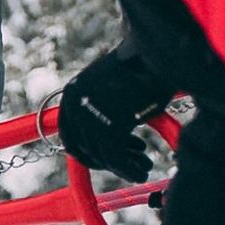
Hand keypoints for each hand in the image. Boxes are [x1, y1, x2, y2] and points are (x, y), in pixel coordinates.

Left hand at [55, 46, 177, 176]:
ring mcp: (90, 116)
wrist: (154, 54)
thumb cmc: (139, 68)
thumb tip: (104, 138)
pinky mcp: (110, 126)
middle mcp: (75, 106)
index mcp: (71, 94)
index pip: (70, 137)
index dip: (89, 153)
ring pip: (103, 156)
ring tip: (143, 168)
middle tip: (131, 164)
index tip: (106, 162)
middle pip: (87, 149)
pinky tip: (143, 170)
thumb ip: (99, 108)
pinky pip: (117, 158)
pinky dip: (129, 168)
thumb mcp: (107, 87)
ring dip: (124, 167)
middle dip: (109, 162)